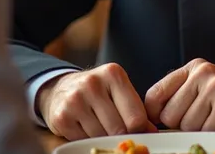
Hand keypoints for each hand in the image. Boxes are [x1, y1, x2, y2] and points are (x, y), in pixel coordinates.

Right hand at [37, 64, 156, 140]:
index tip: (139, 132)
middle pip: (119, 129)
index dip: (140, 130)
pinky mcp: (62, 117)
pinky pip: (84, 141)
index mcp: (113, 74)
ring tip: (102, 126)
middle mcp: (93, 84)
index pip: (136, 116)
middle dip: (122, 135)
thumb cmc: (98, 91)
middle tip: (120, 133)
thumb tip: (152, 132)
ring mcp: (75, 100)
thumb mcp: (117, 90)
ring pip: (102, 136)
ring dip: (104, 137)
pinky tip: (86, 128)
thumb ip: (135, 108)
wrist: (62, 88)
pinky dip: (88, 140)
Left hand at [145, 58, 214, 132]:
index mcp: (193, 68)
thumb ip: (177, 99)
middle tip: (205, 120)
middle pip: (169, 115)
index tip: (163, 125)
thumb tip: (146, 121)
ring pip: (186, 126)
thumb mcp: (201, 92)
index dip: (154, 117)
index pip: (155, 95)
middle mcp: (203, 72)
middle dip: (183, 126)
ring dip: (201, 132)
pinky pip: (205, 131)